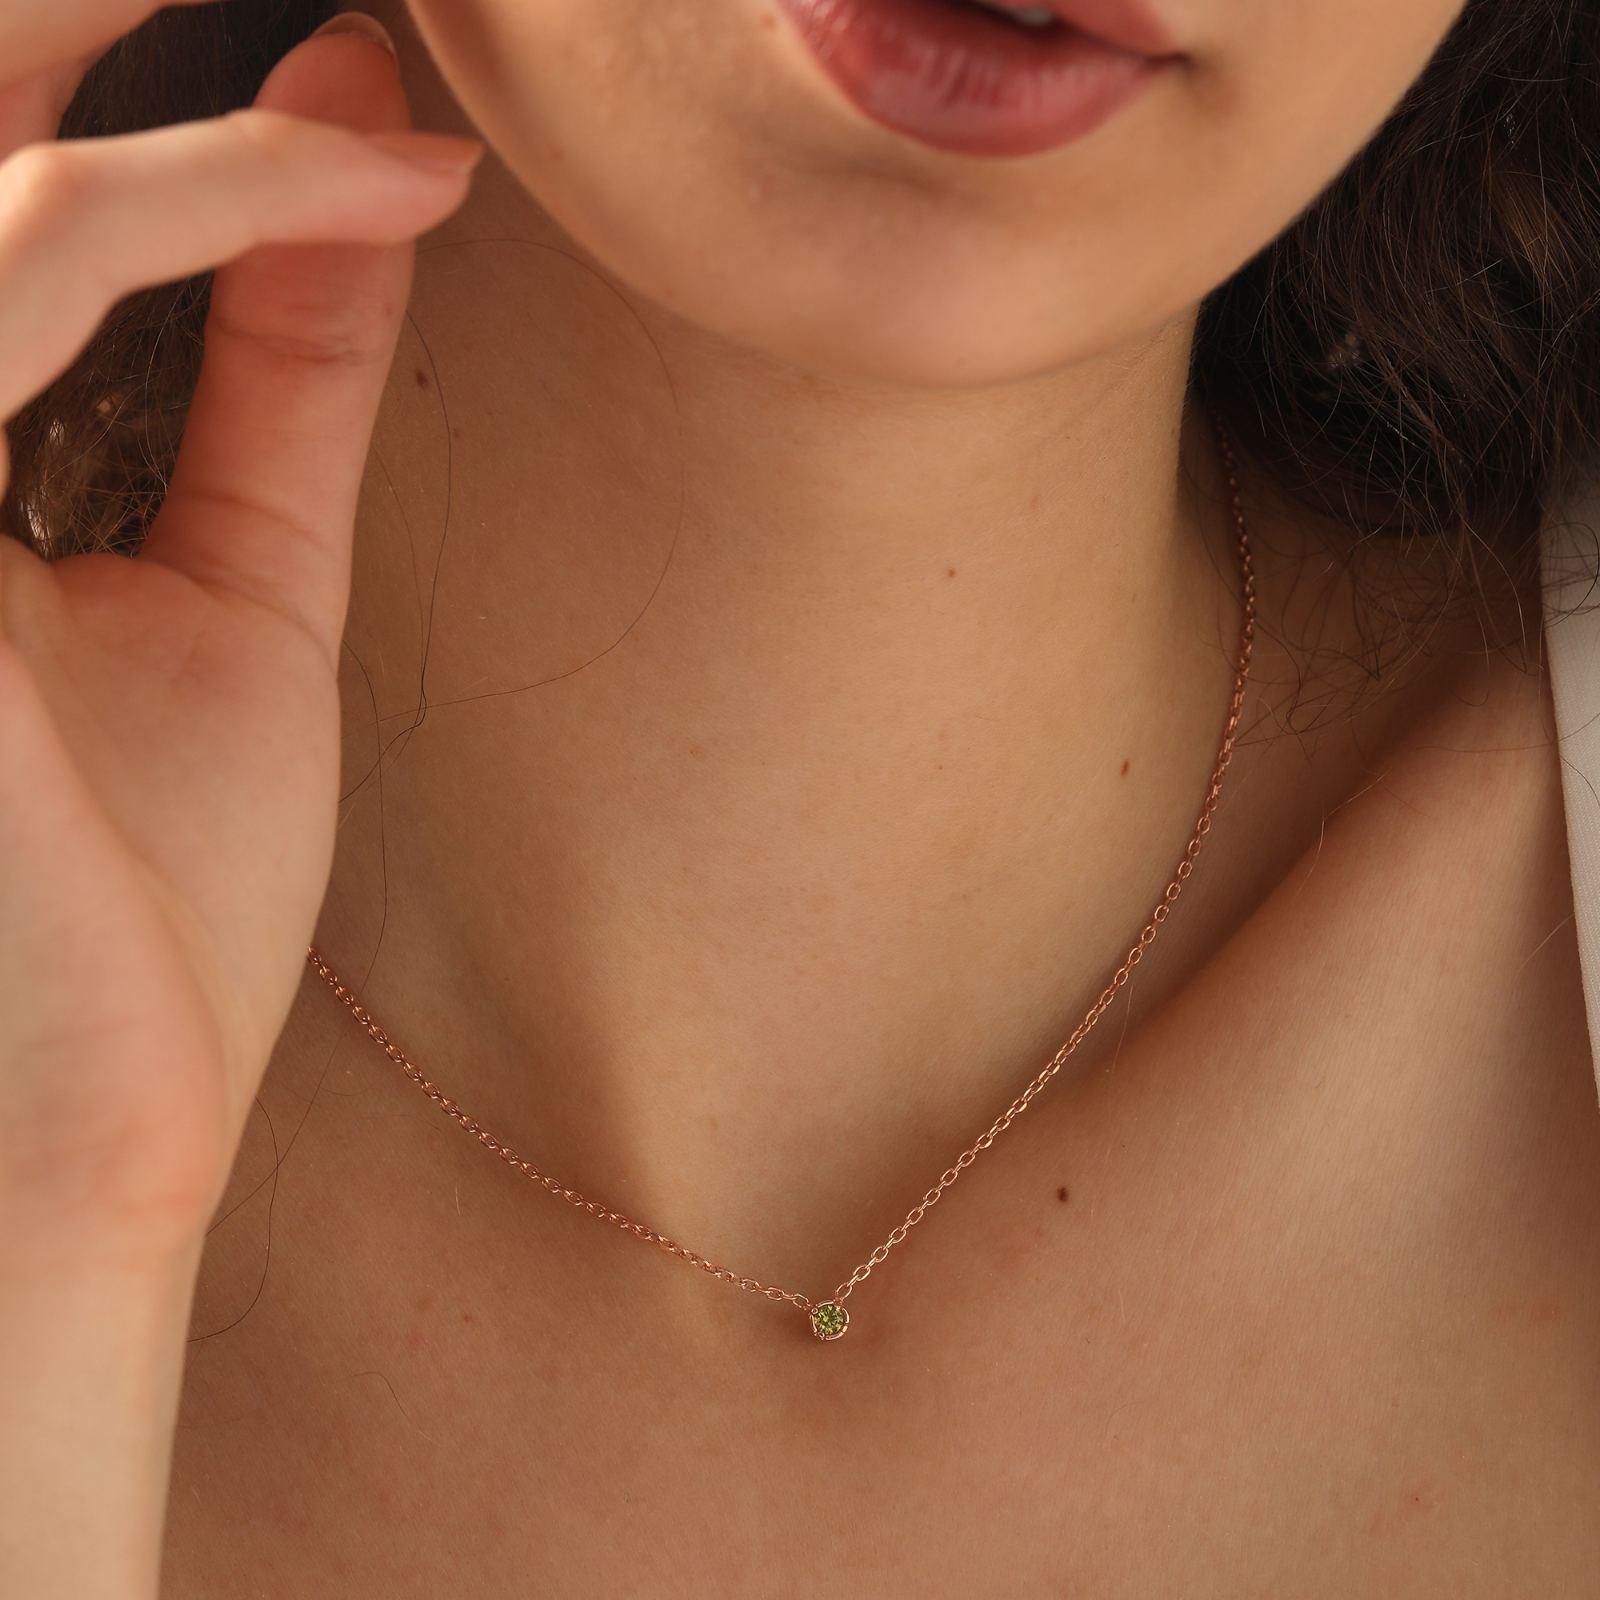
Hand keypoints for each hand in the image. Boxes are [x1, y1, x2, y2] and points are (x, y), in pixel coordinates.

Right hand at [0, 3, 481, 1267]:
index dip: (152, 72)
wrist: (106, 1120)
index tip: (375, 74)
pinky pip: (35, 247)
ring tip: (389, 58)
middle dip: (96, 11)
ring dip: (168, 55)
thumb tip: (355, 158)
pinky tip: (392, 178)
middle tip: (350, 1)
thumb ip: (273, 374)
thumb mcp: (235, 588)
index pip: (2, 179)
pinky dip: (221, 189)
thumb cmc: (149, 900)